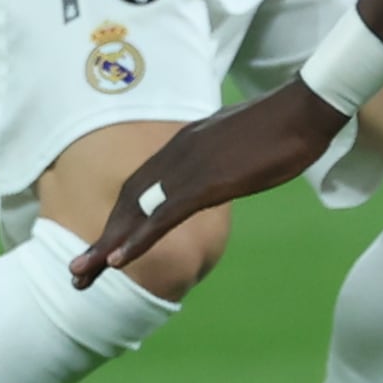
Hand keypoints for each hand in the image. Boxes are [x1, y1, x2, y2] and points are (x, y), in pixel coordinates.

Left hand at [72, 80, 343, 286]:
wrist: (305, 109)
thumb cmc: (281, 126)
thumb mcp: (237, 146)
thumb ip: (216, 160)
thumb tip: (211, 175)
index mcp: (182, 146)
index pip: (139, 187)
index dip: (118, 219)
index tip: (102, 248)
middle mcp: (175, 154)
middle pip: (127, 201)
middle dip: (103, 238)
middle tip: (77, 272)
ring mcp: (189, 167)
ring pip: (137, 211)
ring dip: (108, 245)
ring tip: (83, 274)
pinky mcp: (207, 182)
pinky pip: (164, 215)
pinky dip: (138, 239)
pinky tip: (119, 261)